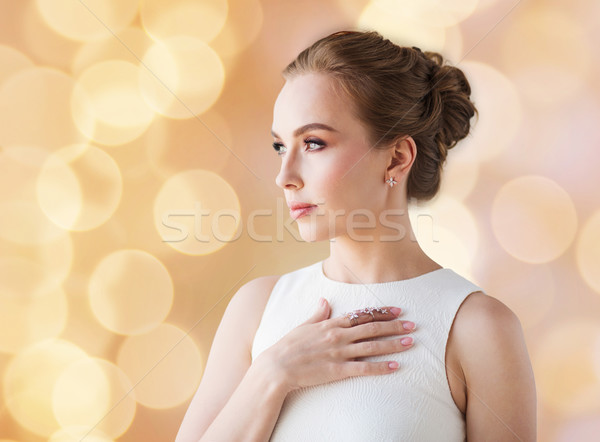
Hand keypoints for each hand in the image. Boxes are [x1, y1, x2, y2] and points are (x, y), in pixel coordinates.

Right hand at [264, 298, 415, 392]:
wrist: (277, 366)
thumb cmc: (289, 346)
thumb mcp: (304, 325)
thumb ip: (318, 314)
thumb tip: (325, 300)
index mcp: (331, 324)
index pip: (362, 315)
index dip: (381, 312)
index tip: (398, 310)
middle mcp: (338, 335)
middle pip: (372, 328)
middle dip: (395, 326)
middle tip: (413, 324)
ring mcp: (339, 352)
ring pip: (372, 346)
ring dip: (393, 343)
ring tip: (410, 341)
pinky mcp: (338, 370)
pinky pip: (363, 368)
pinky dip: (380, 367)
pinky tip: (394, 366)